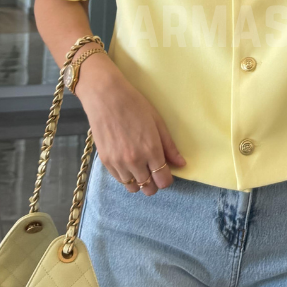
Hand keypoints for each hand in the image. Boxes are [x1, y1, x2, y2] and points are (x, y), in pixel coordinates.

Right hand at [74, 54, 185, 194]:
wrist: (105, 97)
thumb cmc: (134, 105)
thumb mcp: (157, 123)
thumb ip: (169, 146)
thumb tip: (181, 164)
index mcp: (151, 150)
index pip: (163, 181)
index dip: (167, 179)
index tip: (166, 172)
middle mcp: (135, 161)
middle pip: (149, 189)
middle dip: (154, 183)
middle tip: (153, 170)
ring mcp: (118, 163)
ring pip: (133, 188)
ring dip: (139, 181)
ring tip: (140, 166)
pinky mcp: (105, 162)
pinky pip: (119, 180)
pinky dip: (126, 176)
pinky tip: (128, 163)